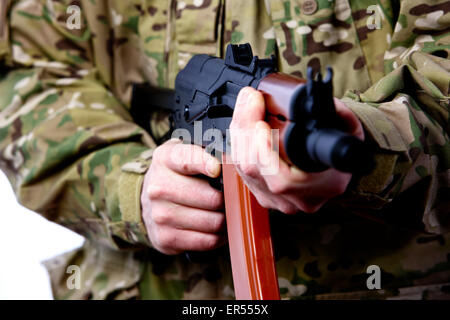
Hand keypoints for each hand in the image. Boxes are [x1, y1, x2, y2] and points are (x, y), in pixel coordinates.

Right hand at [141, 139, 225, 254]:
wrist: (145, 202)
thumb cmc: (176, 175)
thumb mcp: (183, 152)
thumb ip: (206, 150)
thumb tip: (235, 159)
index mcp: (165, 159)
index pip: (189, 160)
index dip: (206, 164)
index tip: (217, 169)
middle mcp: (158, 187)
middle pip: (212, 198)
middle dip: (228, 199)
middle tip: (234, 198)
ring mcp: (160, 215)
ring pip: (213, 221)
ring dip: (227, 219)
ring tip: (227, 212)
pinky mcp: (166, 238)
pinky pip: (208, 241)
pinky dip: (219, 236)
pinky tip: (218, 228)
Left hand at [229, 87, 364, 213]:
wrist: (341, 163)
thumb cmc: (343, 147)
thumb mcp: (349, 127)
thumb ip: (333, 112)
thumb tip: (308, 96)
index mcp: (319, 187)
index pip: (282, 180)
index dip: (264, 152)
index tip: (261, 123)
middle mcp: (295, 199)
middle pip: (255, 168)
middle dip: (246, 128)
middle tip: (250, 100)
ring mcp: (276, 199)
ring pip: (243, 168)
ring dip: (240, 132)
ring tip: (247, 105)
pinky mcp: (262, 194)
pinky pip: (241, 170)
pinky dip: (239, 143)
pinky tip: (243, 124)